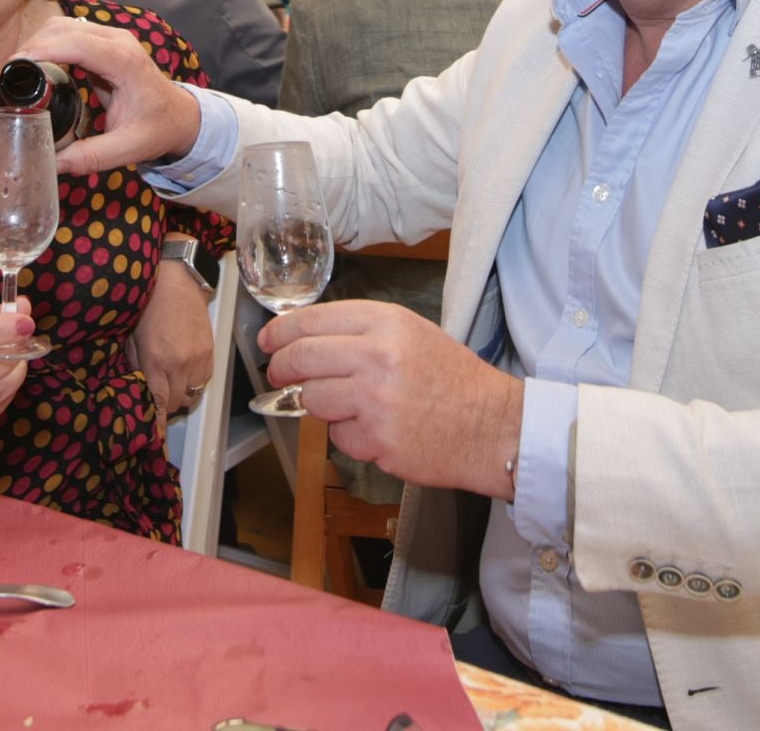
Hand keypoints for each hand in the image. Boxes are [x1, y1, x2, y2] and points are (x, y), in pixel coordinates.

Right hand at [17, 16, 201, 175]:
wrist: (179, 115)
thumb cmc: (157, 128)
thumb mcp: (128, 148)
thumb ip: (90, 157)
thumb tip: (52, 165)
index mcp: (125, 62)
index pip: (77, 44)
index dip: (42, 50)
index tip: (15, 68)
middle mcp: (117, 42)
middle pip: (63, 29)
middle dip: (32, 47)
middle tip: (11, 77)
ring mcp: (111, 38)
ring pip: (62, 26)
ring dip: (37, 44)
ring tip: (20, 73)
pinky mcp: (103, 41)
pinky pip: (68, 33)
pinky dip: (48, 45)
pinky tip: (36, 67)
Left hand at [127, 243, 215, 438]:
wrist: (177, 276)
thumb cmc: (148, 302)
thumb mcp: (131, 336)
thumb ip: (133, 365)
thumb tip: (135, 388)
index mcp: (158, 361)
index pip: (159, 406)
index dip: (156, 428)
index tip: (152, 443)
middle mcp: (182, 364)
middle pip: (177, 405)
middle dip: (165, 407)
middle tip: (153, 398)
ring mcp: (200, 358)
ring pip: (192, 394)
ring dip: (179, 394)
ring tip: (168, 380)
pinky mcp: (211, 352)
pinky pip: (203, 381)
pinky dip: (192, 381)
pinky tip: (182, 368)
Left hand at [261, 300, 522, 498]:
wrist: (491, 425)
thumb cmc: (454, 380)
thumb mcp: (412, 333)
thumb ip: (362, 332)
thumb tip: (308, 339)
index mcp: (386, 322)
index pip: (312, 320)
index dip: (281, 332)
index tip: (269, 342)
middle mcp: (377, 356)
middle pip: (302, 358)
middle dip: (282, 368)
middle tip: (279, 375)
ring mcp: (375, 399)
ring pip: (314, 399)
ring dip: (322, 405)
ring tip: (353, 405)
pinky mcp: (376, 439)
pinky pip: (338, 436)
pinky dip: (350, 435)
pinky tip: (378, 429)